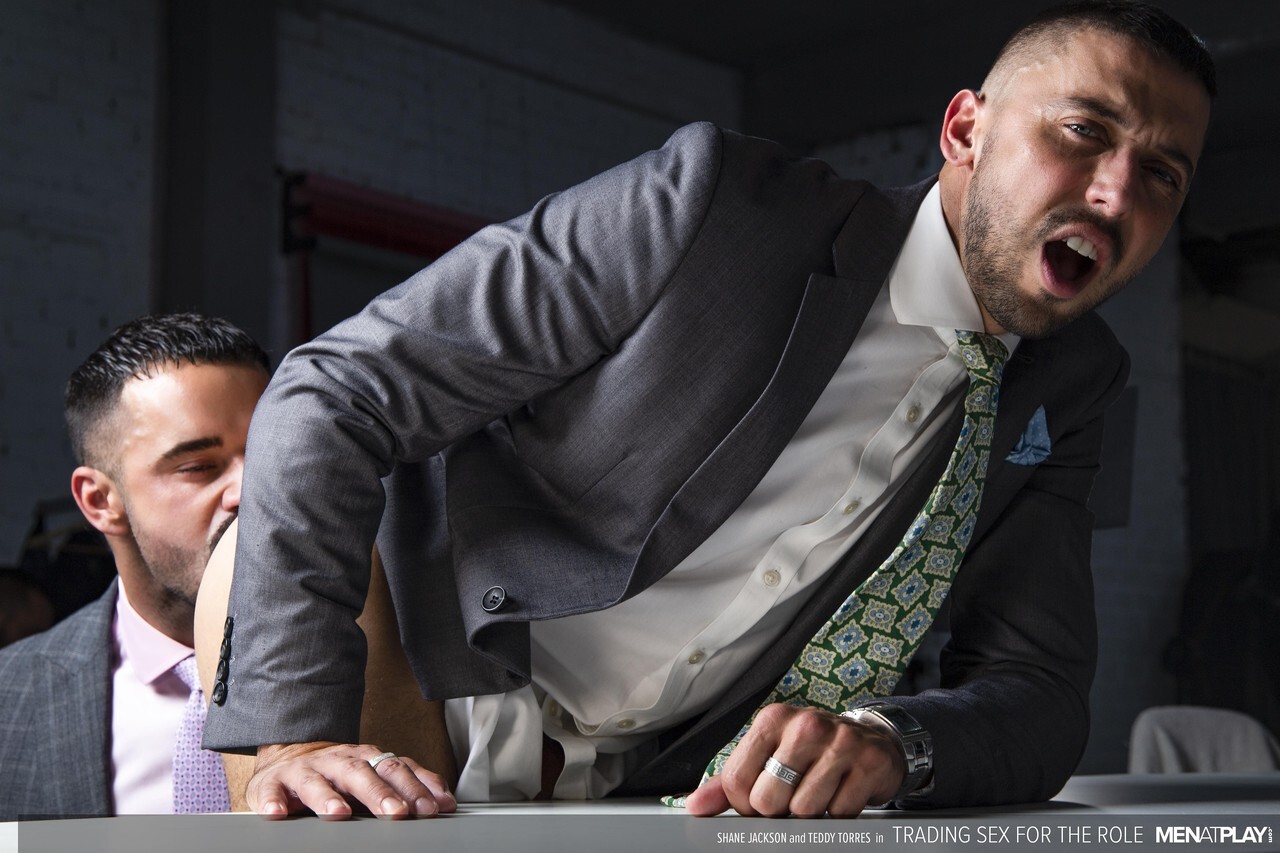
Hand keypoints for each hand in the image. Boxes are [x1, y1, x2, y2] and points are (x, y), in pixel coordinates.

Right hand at [246, 741, 457, 819]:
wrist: (290, 757)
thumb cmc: (339, 773)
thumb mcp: (373, 774)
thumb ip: (407, 785)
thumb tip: (445, 800)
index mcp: (365, 758)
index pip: (394, 769)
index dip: (414, 787)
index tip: (432, 807)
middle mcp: (337, 760)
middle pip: (360, 773)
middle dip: (381, 793)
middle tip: (398, 813)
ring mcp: (305, 770)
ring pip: (317, 780)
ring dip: (328, 797)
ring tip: (339, 814)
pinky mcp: (273, 783)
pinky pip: (270, 792)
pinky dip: (273, 802)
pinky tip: (277, 813)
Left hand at [684, 703, 904, 817]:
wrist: (870, 741)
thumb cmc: (809, 752)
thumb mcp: (767, 755)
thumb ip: (729, 782)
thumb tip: (695, 806)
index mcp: (772, 720)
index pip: (736, 780)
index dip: (744, 804)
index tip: (760, 798)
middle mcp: (805, 725)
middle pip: (768, 800)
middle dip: (778, 810)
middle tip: (792, 795)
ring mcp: (840, 742)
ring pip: (804, 810)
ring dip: (810, 813)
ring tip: (818, 791)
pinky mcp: (869, 763)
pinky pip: (839, 814)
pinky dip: (838, 813)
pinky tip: (841, 791)